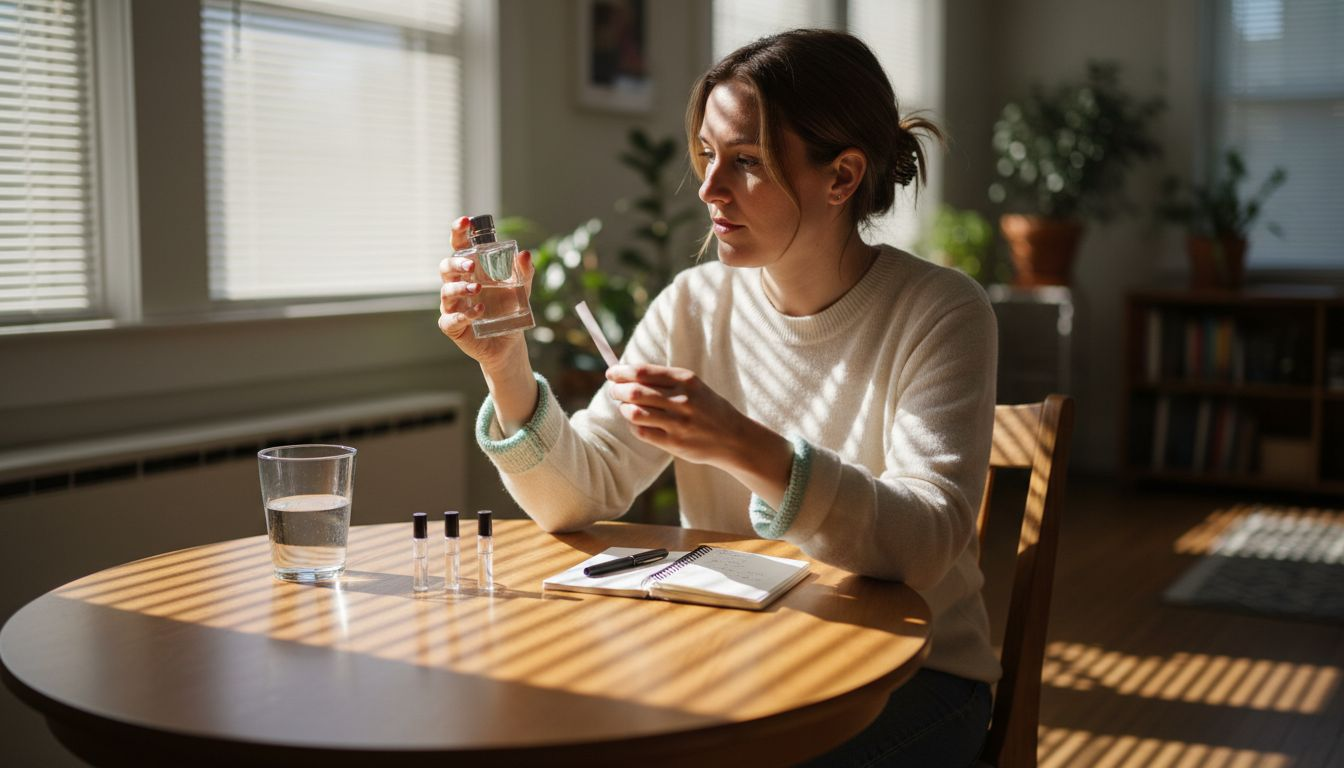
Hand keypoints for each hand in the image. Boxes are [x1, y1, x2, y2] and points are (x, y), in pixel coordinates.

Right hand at [437, 216, 533, 373]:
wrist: (509, 342)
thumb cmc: (508, 309)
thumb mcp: (520, 289)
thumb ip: (523, 272)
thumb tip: (525, 254)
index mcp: (470, 270)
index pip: (459, 247)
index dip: (458, 232)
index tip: (465, 222)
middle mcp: (457, 285)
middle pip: (445, 267)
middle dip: (456, 263)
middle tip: (472, 265)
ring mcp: (452, 306)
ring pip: (446, 291)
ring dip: (460, 288)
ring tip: (477, 289)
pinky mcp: (453, 326)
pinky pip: (450, 319)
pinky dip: (463, 315)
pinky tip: (479, 311)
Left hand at [605, 364, 754, 466]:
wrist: (734, 438)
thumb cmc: (706, 408)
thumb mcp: (693, 386)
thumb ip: (664, 380)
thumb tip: (626, 373)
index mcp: (686, 380)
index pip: (643, 372)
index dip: (622, 372)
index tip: (611, 373)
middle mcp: (682, 400)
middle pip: (635, 392)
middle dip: (617, 390)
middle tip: (614, 391)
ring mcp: (678, 423)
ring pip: (634, 413)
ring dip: (623, 409)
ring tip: (625, 407)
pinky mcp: (675, 443)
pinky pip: (641, 432)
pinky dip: (633, 426)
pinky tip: (637, 423)